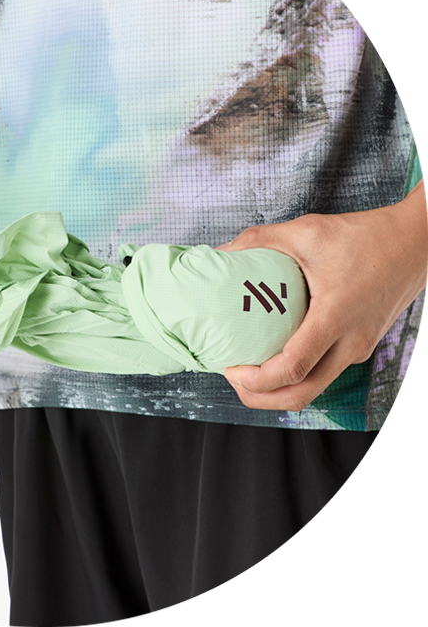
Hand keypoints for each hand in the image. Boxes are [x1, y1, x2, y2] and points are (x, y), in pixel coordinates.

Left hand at [215, 179, 426, 411]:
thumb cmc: (367, 236)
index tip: (230, 369)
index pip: (293, 368)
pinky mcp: (361, 345)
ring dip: (280, 390)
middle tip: (233, 381)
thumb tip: (222, 250)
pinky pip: (326, 371)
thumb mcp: (307, 231)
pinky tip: (275, 356)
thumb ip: (260, 239)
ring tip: (248, 373)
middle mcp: (350, 342)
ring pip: (315, 387)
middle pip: (302, 394)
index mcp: (335, 318)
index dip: (257, 380)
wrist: (418, 241)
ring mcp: (359, 348)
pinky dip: (298, 375)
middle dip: (262, 398)